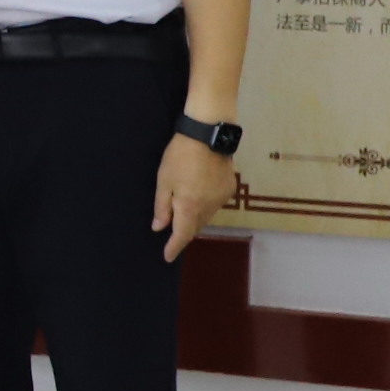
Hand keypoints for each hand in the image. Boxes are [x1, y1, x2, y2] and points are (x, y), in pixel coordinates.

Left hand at [152, 135, 235, 261]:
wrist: (208, 134)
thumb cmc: (180, 156)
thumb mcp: (164, 181)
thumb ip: (162, 207)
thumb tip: (159, 228)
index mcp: (190, 207)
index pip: (182, 235)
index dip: (174, 247)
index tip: (167, 257)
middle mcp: (209, 207)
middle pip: (195, 226)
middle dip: (184, 230)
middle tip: (171, 229)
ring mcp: (222, 198)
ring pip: (206, 216)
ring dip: (195, 217)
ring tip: (184, 207)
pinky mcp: (230, 188)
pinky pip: (215, 204)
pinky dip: (205, 205)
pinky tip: (199, 192)